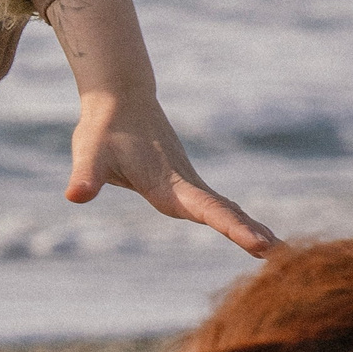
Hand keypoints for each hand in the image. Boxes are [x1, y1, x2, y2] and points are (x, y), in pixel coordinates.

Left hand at [42, 0, 276, 258]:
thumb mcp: (89, 153)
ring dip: (248, 226)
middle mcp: (183, 182)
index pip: (205, 209)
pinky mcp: (183, 181)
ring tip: (277, 250)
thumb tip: (74, 196)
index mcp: (166, 182)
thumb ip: (85, 175)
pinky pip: (215, 204)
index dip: (231, 227)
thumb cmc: (103, 128)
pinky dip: (235, 218)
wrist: (120, 98)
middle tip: (279, 253)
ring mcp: (187, 181)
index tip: (260, 244)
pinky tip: (251, 233)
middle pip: (222, 210)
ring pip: (223, 207)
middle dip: (248, 231)